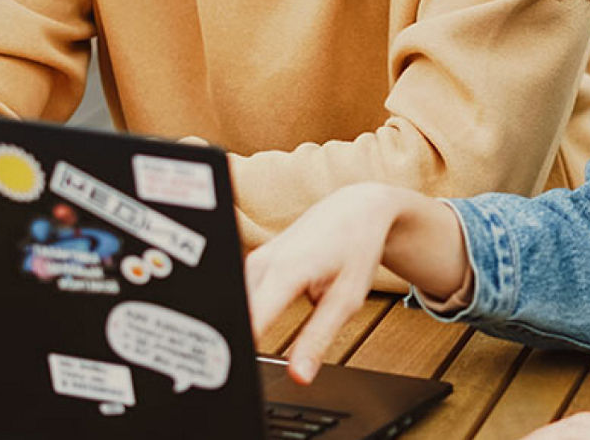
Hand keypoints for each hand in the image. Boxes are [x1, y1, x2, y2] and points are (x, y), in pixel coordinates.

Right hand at [246, 183, 466, 383]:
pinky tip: (258, 326)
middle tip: (246, 375)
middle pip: (234, 317)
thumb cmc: (356, 247)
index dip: (241, 354)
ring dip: (240, 332)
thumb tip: (299, 376)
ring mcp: (253, 260)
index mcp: (286, 270)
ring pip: (233, 308)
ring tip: (249, 351)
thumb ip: (318, 340)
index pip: (250, 322)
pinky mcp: (251, 262)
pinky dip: (246, 316)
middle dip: (236, 348)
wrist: (356, 209)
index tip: (242, 379)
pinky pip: (239, 296)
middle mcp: (262, 262)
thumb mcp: (346, 300)